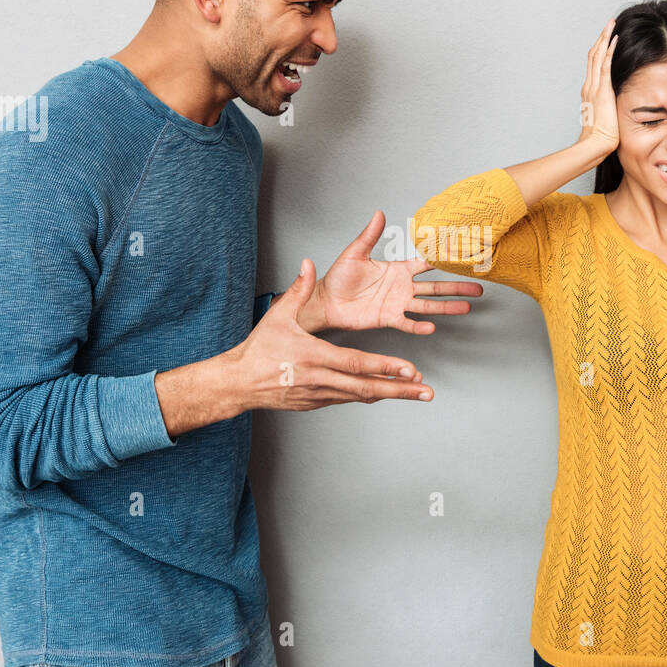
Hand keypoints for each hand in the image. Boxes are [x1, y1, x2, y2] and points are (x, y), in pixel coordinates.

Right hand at [230, 258, 433, 411]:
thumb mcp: (278, 316)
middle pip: (367, 387)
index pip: (357, 364)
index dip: (385, 367)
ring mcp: (320, 394)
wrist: (240, 382)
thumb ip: (298, 290)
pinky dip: (369, 394)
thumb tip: (308, 264)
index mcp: (315, 357)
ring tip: (416, 392)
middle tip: (426, 391)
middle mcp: (321, 380)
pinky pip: (349, 399)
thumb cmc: (259, 350)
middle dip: (400, 389)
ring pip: (361, 396)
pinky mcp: (317, 402)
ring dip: (390, 394)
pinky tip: (387, 392)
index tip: (409, 369)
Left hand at [309, 210, 483, 333]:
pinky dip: (419, 326)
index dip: (444, 261)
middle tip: (478, 289)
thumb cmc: (339, 277)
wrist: (326, 301)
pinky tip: (432, 327)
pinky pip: (407, 323)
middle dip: (457, 288)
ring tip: (466, 308)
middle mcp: (402, 288)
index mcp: (398, 270)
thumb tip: (379, 214)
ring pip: (428, 306)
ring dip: (447, 307)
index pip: (426, 264)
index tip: (464, 257)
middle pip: (436, 288)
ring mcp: (397, 304)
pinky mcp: (388, 319)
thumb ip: (370, 235)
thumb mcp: (355, 252)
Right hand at [579, 18, 619, 151]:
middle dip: (601, 39)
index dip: (600, 50)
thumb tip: (616, 108)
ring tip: (611, 24)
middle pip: (593, 56)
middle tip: (609, 24)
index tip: (607, 39)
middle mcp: (589, 86)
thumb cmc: (601, 138)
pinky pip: (604, 65)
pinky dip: (609, 51)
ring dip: (604, 39)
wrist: (595, 145)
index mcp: (590, 92)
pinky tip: (614, 39)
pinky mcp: (602, 90)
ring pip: (597, 56)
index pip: (594, 66)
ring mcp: (594, 87)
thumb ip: (609, 109)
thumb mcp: (605, 119)